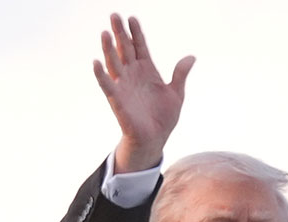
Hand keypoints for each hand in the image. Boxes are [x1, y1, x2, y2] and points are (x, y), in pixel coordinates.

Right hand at [92, 13, 195, 172]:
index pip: (140, 47)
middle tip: (114, 15)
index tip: (132, 18)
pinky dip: (101, 75)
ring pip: (114, 63)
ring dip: (109, 48)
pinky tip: (96, 62)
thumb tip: (191, 57)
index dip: (136, 33)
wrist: (155, 139)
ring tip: (105, 32)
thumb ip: (180, 75)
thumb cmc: (164, 117)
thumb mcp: (176, 94)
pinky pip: (107, 85)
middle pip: (124, 49)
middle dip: (120, 33)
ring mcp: (124, 86)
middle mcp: (133, 74)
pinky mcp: (117, 100)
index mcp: (147, 71)